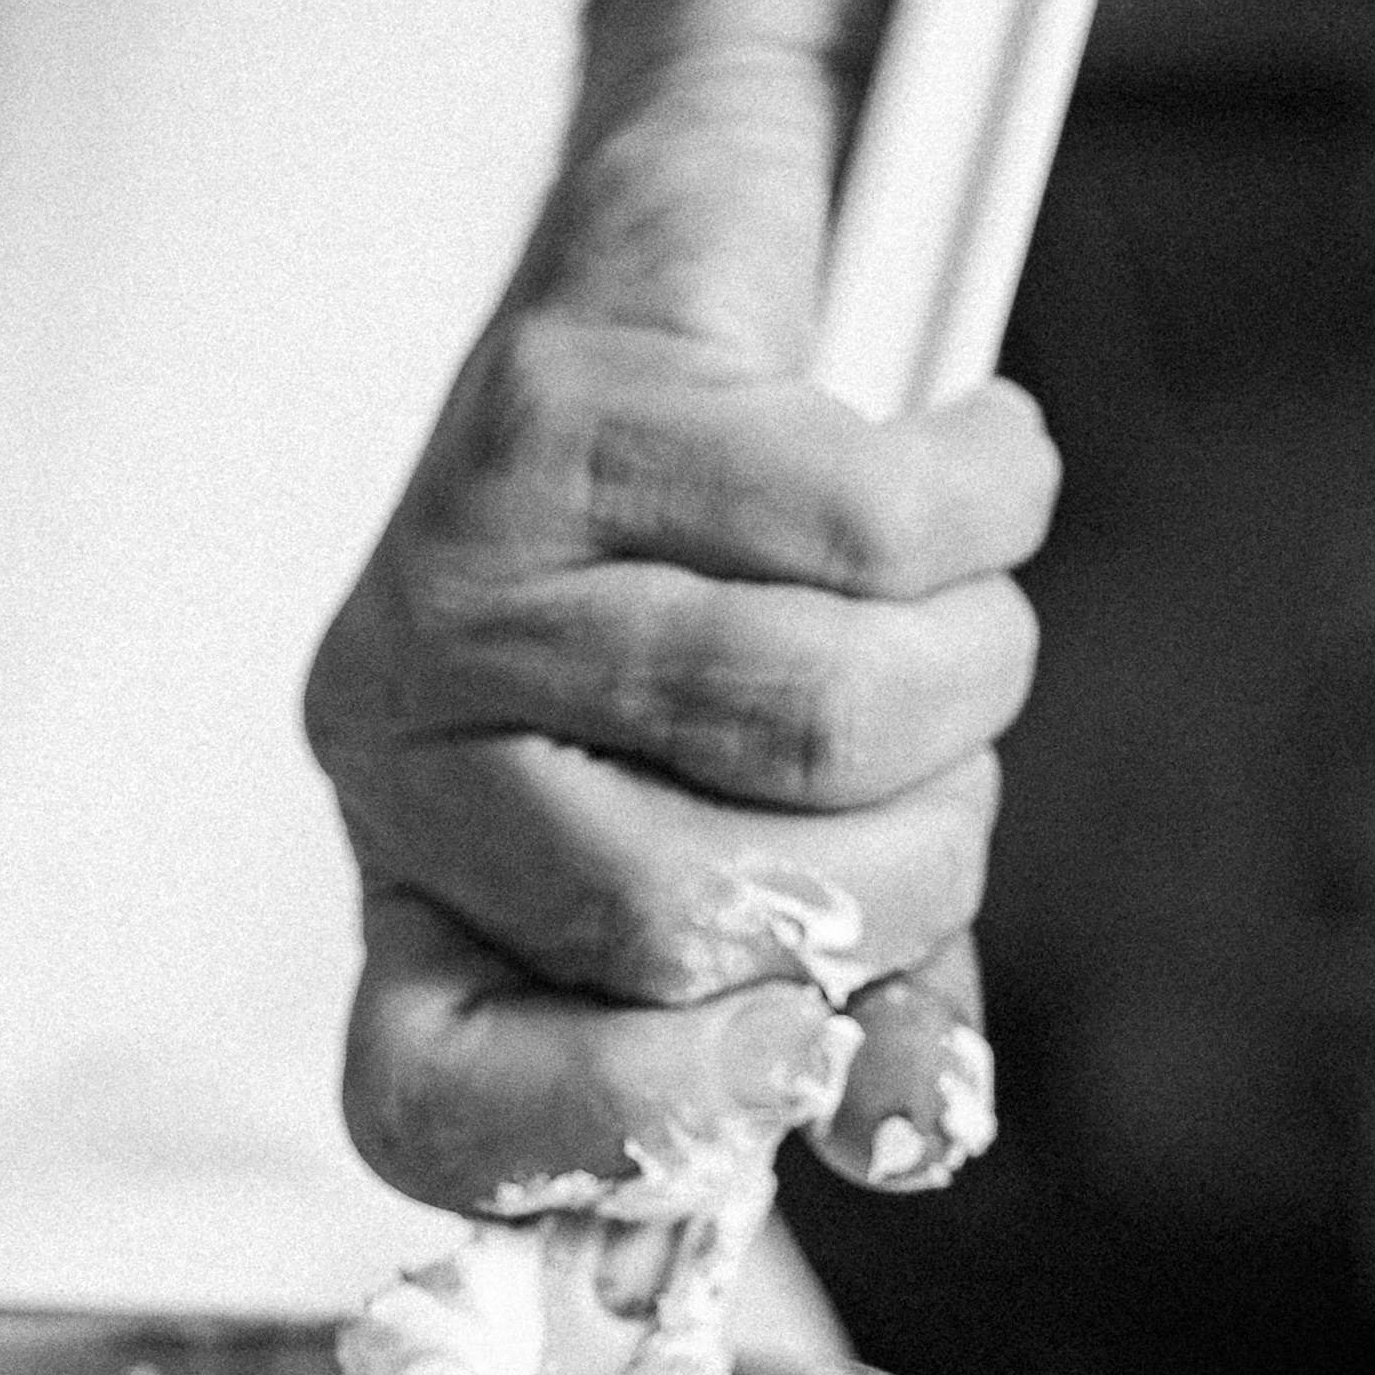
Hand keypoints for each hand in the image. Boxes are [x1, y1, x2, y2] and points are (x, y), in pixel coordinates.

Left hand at [304, 52, 1054, 1220]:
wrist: (689, 243)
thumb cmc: (747, 575)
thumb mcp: (785, 816)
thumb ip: (846, 993)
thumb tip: (912, 1131)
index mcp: (424, 881)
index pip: (427, 1099)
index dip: (628, 1129)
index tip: (801, 1061)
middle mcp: (391, 743)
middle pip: (689, 920)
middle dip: (910, 858)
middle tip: (937, 746)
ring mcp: (455, 574)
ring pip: (803, 720)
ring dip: (968, 665)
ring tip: (959, 593)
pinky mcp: (557, 408)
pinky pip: (862, 526)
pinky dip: (983, 499)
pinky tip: (978, 457)